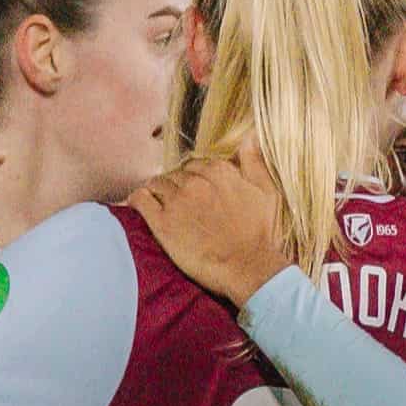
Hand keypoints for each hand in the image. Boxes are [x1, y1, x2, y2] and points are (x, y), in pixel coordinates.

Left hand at [133, 147, 297, 306]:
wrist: (248, 268)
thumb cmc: (261, 234)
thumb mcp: (267, 192)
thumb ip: (255, 162)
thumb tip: (249, 137)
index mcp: (219, 172)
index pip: (197, 165)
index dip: (196, 177)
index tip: (198, 191)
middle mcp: (195, 182)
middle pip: (176, 174)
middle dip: (177, 186)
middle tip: (181, 203)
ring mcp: (176, 202)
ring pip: (157, 184)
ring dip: (158, 191)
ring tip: (161, 204)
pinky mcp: (162, 223)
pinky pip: (141, 200)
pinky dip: (137, 199)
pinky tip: (138, 203)